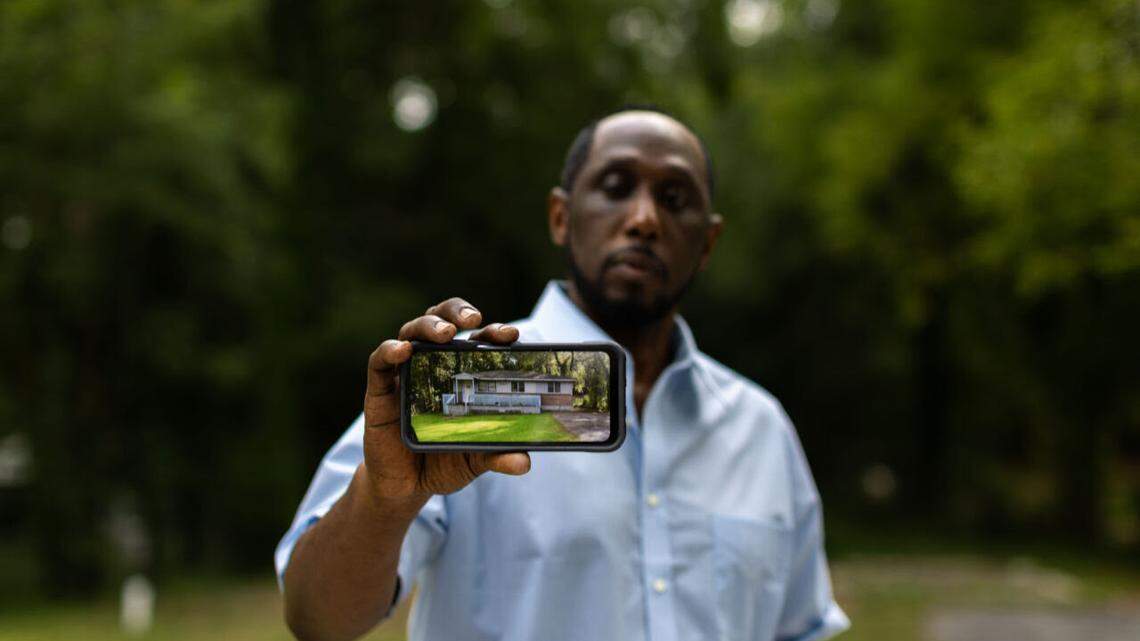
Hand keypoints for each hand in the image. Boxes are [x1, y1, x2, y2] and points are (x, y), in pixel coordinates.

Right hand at [361, 297, 529, 503]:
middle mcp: (431, 365)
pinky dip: (389, 350)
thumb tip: (524, 464)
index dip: (493, 332)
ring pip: (411, 332)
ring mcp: (404, 374)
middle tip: (474, 319)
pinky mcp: (379, 391)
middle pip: (441, 321)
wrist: (407, 487)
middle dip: (457, 311)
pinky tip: (403, 350)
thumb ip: (497, 455)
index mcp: (460, 373)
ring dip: (428, 325)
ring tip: (446, 332)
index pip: (477, 341)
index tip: (511, 335)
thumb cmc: (444, 462)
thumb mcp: (476, 459)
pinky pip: (379, 362)